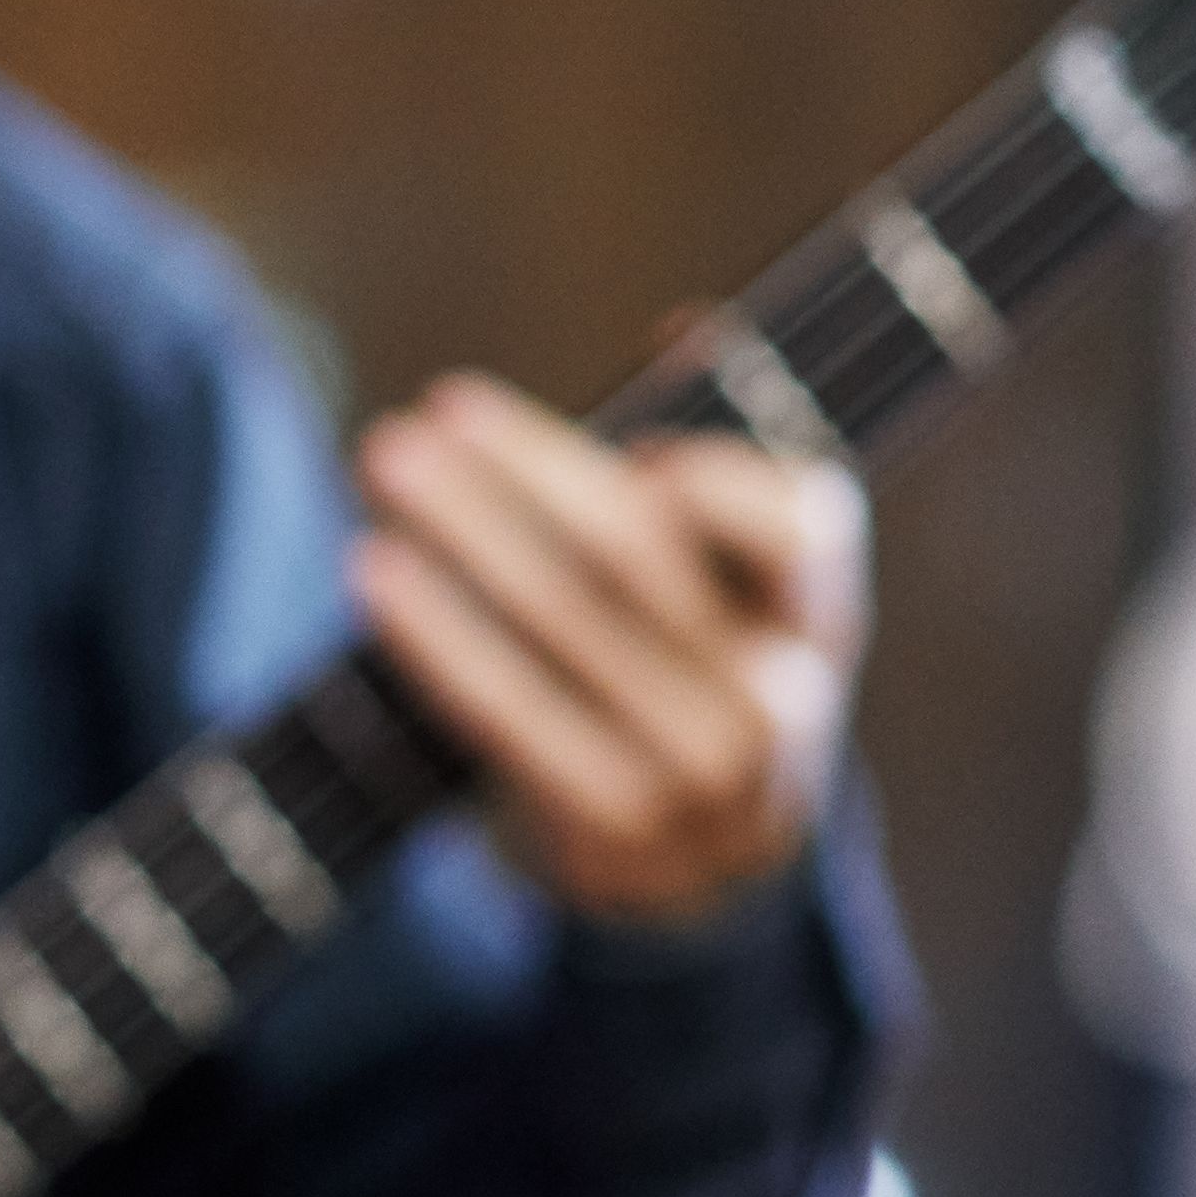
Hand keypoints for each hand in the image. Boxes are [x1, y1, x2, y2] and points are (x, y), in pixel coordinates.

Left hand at [344, 377, 864, 927]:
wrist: (707, 871)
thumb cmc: (699, 670)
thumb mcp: (737, 579)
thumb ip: (714, 457)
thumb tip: (687, 324)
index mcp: (821, 609)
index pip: (795, 523)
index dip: (715, 481)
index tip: (635, 441)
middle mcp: (780, 694)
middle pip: (638, 552)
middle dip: (526, 471)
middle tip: (434, 415)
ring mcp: (702, 776)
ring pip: (562, 623)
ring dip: (464, 532)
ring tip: (386, 464)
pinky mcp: (615, 829)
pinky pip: (507, 709)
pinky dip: (436, 633)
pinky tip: (375, 572)